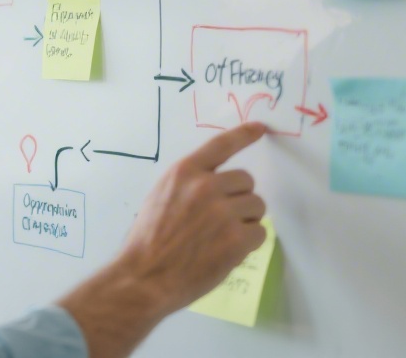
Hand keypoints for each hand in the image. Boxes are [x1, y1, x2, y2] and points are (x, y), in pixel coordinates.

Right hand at [56, 122, 267, 357]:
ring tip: (223, 237)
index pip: (221, 145)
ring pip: (257, 206)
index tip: (260, 128)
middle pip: (246, 181)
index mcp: (184, 172)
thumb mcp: (160, 197)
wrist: (144, 276)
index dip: (243, 134)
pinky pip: (260, 233)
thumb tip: (218, 186)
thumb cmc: (147, 240)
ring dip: (246, 221)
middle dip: (240, 198)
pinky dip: (248, 244)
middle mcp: (206, 186)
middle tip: (223, 219)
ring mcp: (223, 212)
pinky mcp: (237, 239)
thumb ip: (188, 186)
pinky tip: (227, 252)